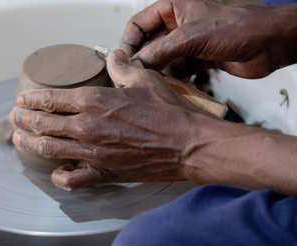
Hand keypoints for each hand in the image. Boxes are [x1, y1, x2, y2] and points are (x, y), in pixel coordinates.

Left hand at [10, 50, 220, 189]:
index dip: (32, 99)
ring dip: (30, 143)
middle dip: (23, 120)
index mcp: (94, 101)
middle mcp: (87, 128)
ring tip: (19, 139)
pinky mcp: (104, 173)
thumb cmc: (169, 112)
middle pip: (43, 124)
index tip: (22, 99)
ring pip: (49, 149)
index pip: (50, 99)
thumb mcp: (144, 79)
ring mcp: (93, 153)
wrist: (188, 145)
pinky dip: (60, 176)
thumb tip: (113, 56)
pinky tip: (55, 171)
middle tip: (15, 118)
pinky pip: (73, 179)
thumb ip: (122, 67)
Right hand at [121, 0, 296, 78]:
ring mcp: (189, 43)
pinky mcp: (199, 59)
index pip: (138, 24)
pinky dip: (173, 81)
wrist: (270, 43)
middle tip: (135, 79)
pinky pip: (178, 71)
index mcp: (173, 7)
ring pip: (162, 61)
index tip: (122, 62)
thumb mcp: (191, 36)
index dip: (128, 43)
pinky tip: (171, 89)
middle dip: (143, 62)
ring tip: (154, 86)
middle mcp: (179, 24)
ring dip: (158, 74)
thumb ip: (159, 51)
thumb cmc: (239, 26)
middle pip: (149, 45)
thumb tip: (135, 64)